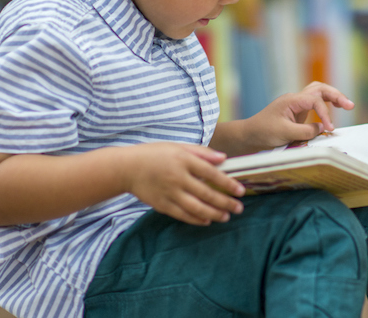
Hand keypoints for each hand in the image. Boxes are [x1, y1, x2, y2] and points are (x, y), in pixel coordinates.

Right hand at [119, 143, 244, 224]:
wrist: (127, 168)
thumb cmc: (155, 154)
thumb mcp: (178, 146)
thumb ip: (202, 152)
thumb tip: (224, 158)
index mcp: (183, 160)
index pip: (211, 173)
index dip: (228, 183)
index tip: (240, 191)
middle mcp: (177, 177)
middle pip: (207, 193)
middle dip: (225, 202)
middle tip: (239, 208)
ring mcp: (169, 193)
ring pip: (196, 208)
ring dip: (214, 214)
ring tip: (226, 217)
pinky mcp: (161, 205)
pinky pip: (182, 215)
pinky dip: (196, 219)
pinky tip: (207, 221)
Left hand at [246, 81, 355, 147]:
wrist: (249, 135)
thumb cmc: (263, 132)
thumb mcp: (285, 133)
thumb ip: (306, 131)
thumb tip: (322, 128)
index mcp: (291, 100)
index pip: (315, 101)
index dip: (326, 114)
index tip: (330, 129)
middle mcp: (295, 99)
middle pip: (320, 89)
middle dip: (336, 95)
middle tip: (350, 105)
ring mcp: (296, 105)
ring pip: (318, 93)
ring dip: (332, 97)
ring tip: (346, 105)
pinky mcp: (297, 113)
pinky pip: (314, 104)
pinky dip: (325, 105)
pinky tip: (332, 111)